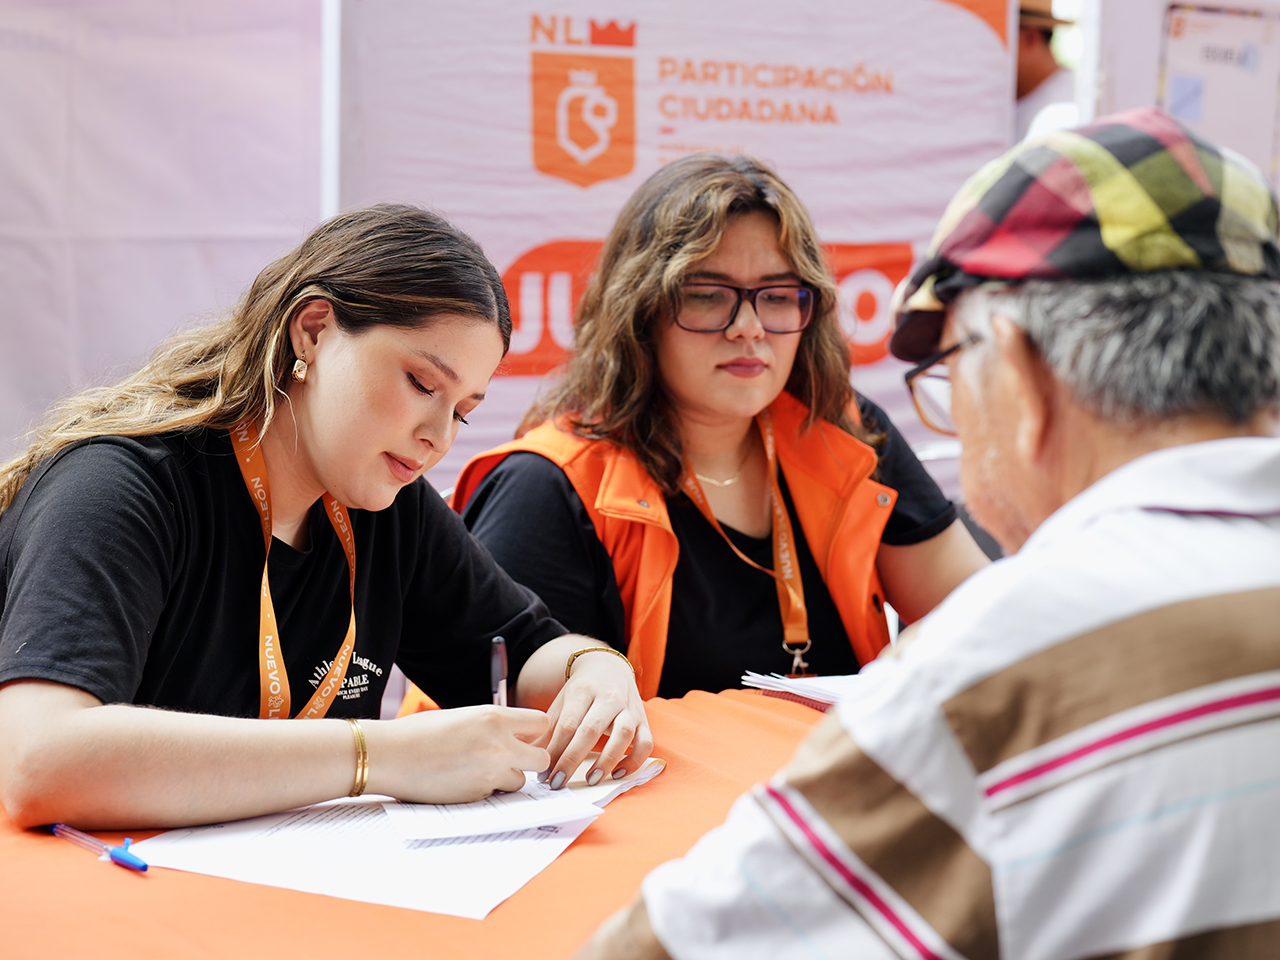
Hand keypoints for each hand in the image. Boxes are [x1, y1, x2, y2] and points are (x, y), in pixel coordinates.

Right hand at [366, 705, 549, 803]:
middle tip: (514, 759)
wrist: (391, 755)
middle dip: (531, 760)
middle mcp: (499, 745)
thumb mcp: (464, 716)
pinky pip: (495, 795)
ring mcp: (490, 774)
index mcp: (495, 718)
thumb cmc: (420, 732)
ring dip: (507, 778)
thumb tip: (516, 735)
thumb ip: (493, 725)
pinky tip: (462, 780)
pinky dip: (485, 791)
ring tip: (479, 769)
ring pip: (519, 781)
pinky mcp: (478, 797)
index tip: (526, 736)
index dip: (534, 732)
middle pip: (542, 758)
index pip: (541, 723)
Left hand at [538, 649, 651, 789]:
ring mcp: (628, 708)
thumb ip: (547, 730)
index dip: (555, 751)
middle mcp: (608, 698)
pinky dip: (635, 760)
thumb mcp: (562, 703)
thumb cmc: (582, 691)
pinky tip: (618, 773)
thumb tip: (526, 756)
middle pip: (591, 730)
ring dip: (607, 760)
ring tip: (591, 779)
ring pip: (623, 734)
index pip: (568, 724)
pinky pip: (645, 742)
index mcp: (582, 691)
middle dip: (572, 759)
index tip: (544, 774)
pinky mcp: (643, 719)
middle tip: (559, 783)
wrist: (609, 666)